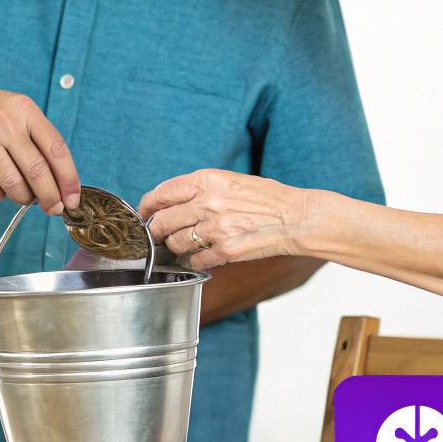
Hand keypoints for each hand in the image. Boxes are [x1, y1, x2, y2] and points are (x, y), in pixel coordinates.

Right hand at [0, 78, 79, 213]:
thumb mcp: (16, 111)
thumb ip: (38, 140)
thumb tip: (60, 183)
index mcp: (25, 110)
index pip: (56, 149)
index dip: (69, 179)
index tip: (73, 198)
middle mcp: (4, 123)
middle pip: (37, 172)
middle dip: (51, 197)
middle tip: (54, 208)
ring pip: (14, 185)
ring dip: (24, 198)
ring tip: (24, 194)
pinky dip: (0, 195)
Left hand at [138, 170, 314, 271]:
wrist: (297, 217)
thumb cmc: (268, 198)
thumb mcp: (232, 181)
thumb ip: (202, 189)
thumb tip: (173, 202)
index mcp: (207, 180)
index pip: (160, 194)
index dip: (146, 208)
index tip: (145, 215)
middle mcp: (208, 202)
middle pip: (162, 223)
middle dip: (156, 233)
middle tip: (159, 238)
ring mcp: (216, 228)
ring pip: (176, 244)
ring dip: (177, 249)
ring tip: (187, 247)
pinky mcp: (226, 250)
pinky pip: (197, 260)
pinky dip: (197, 261)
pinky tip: (204, 257)